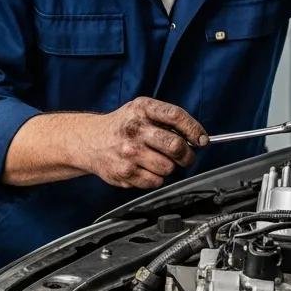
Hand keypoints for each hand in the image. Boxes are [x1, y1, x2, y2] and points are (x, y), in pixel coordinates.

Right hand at [84, 97, 207, 188]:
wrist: (89, 141)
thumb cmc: (122, 126)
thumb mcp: (141, 111)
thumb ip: (167, 120)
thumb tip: (197, 138)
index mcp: (141, 109)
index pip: (175, 116)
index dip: (194, 129)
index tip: (201, 139)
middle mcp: (134, 129)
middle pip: (176, 146)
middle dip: (187, 155)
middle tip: (185, 156)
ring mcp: (128, 152)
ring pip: (168, 167)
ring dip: (168, 167)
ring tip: (156, 160)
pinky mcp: (124, 172)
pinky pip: (155, 181)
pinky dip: (155, 178)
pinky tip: (144, 168)